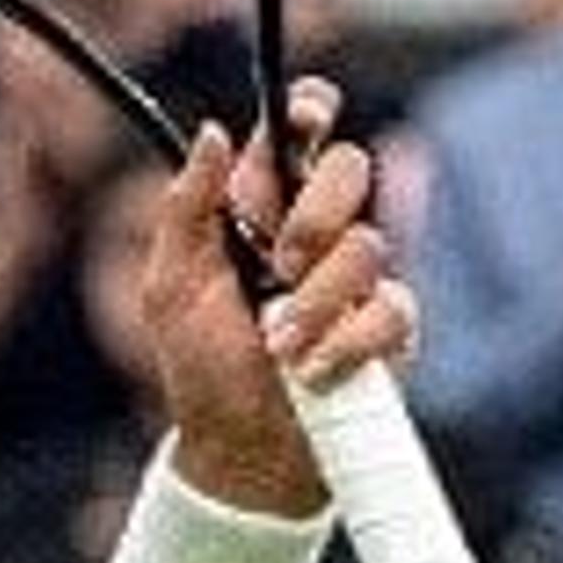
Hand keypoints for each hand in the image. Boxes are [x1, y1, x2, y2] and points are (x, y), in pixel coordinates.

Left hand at [147, 81, 409, 517]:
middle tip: (278, 266)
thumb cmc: (203, 368)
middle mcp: (317, 234)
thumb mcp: (171, 288)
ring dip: (316, 301)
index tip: (305, 118)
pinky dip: (346, 343)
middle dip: (314, 215)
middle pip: (350, 169)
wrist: (241, 449)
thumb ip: (188, 209)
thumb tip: (211, 132)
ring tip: (278, 346)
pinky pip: (391, 309)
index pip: (297, 138)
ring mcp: (358, 277)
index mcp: (261, 212)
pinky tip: (313, 371)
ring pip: (368, 245)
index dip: (309, 112)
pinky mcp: (391, 326)